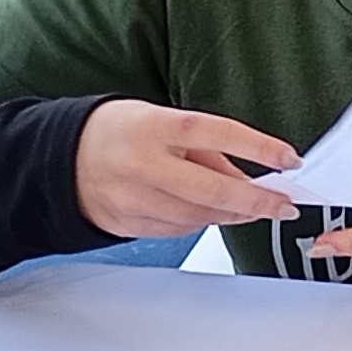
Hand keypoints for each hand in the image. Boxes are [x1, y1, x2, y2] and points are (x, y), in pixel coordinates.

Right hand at [75, 98, 299, 239]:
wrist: (61, 159)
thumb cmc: (119, 132)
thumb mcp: (162, 120)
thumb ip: (206, 148)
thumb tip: (250, 176)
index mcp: (156, 127)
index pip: (220, 133)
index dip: (260, 148)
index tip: (289, 158)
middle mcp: (144, 163)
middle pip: (213, 190)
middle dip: (257, 201)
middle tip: (284, 205)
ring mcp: (134, 198)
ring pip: (199, 216)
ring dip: (233, 215)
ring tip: (253, 208)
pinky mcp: (129, 223)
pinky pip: (179, 229)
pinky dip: (201, 222)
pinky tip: (209, 212)